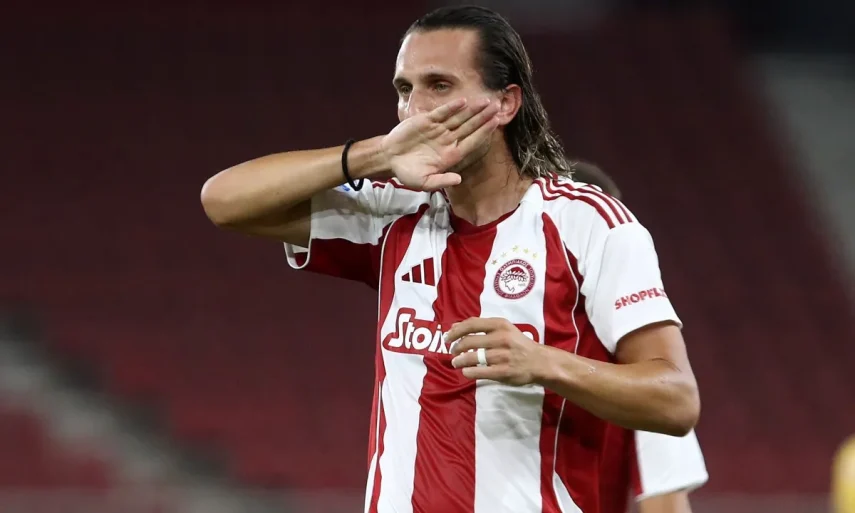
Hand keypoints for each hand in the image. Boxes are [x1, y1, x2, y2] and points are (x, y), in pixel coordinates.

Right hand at [381, 97, 499, 190]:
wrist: (389, 158)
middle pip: (469, 127)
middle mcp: (448, 140)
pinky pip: (442, 113)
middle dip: (483, 117)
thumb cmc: (408, 172)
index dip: (484, 132)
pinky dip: (451, 107)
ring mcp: (438, 129)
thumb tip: (459, 179)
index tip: (496, 123)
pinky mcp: (427, 121)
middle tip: (498, 107)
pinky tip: (463, 101)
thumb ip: (441, 180)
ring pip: (459, 118)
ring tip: (486, 101)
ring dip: (472, 110)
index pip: (472, 141)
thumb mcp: (424, 182)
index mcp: (451, 155)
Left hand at [447, 318, 546, 385]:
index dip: (456, 331)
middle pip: (469, 341)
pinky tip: (465, 371)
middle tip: (453, 352)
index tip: (447, 337)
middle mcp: (501, 338)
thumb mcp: (503, 329)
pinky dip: (469, 372)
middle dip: (456, 348)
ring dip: (460, 361)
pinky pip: (480, 371)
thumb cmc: (517, 344)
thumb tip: (455, 326)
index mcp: (500, 325)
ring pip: (472, 357)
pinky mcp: (503, 371)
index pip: (471, 324)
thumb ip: (481, 327)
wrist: (539, 362)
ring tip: (456, 362)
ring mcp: (502, 356)